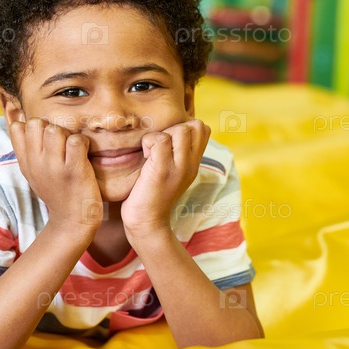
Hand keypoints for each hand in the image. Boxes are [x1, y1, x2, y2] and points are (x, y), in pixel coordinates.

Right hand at [8, 118, 102, 229]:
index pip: (17, 128)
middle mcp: (36, 163)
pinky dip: (83, 143)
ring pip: (55, 129)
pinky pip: (76, 140)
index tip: (45, 139)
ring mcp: (54, 167)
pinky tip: (84, 154)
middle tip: (62, 144)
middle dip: (51, 127)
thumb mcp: (33, 171)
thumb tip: (16, 115)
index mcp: (25, 162)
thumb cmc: (57, 191)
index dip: (34, 126)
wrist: (73, 222)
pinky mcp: (74, 171)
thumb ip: (26, 147)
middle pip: (37, 123)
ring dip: (68, 134)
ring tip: (73, 149)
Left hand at [121, 119, 210, 236]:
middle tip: (159, 147)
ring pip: (180, 130)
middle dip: (174, 128)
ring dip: (161, 135)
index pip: (203, 128)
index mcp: (194, 163)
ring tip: (151, 152)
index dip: (184, 126)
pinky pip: (160, 140)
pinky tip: (145, 156)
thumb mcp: (170, 172)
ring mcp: (179, 167)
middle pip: (195, 125)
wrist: (147, 223)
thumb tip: (166, 131)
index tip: (168, 142)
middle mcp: (191, 164)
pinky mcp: (163, 170)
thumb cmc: (151, 194)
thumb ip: (175, 153)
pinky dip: (148, 142)